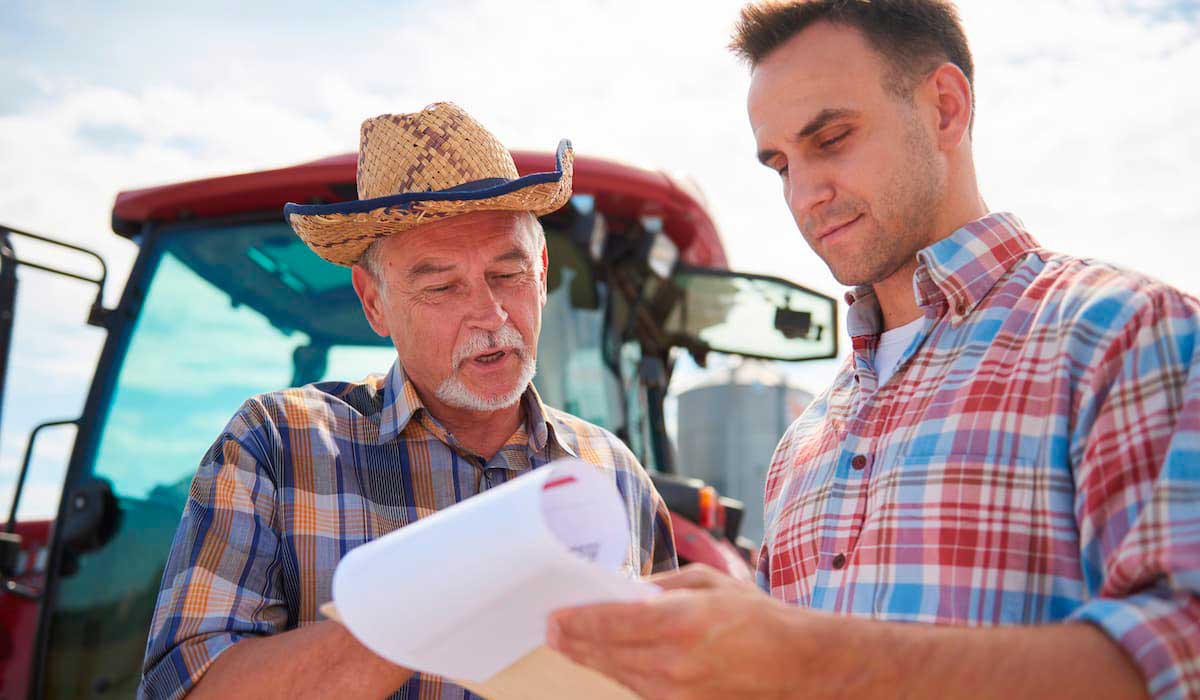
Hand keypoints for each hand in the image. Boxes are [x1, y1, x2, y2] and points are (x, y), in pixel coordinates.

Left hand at [547, 564, 823, 699]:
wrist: (797, 664)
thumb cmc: (758, 618)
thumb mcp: (709, 582)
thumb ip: (663, 587)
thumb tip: (625, 591)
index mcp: (680, 621)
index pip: (609, 622)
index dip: (576, 620)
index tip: (554, 615)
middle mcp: (672, 661)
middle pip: (606, 653)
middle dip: (574, 641)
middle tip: (550, 630)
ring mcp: (676, 692)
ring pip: (618, 674)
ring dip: (591, 658)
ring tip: (569, 644)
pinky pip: (638, 688)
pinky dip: (619, 672)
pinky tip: (606, 660)